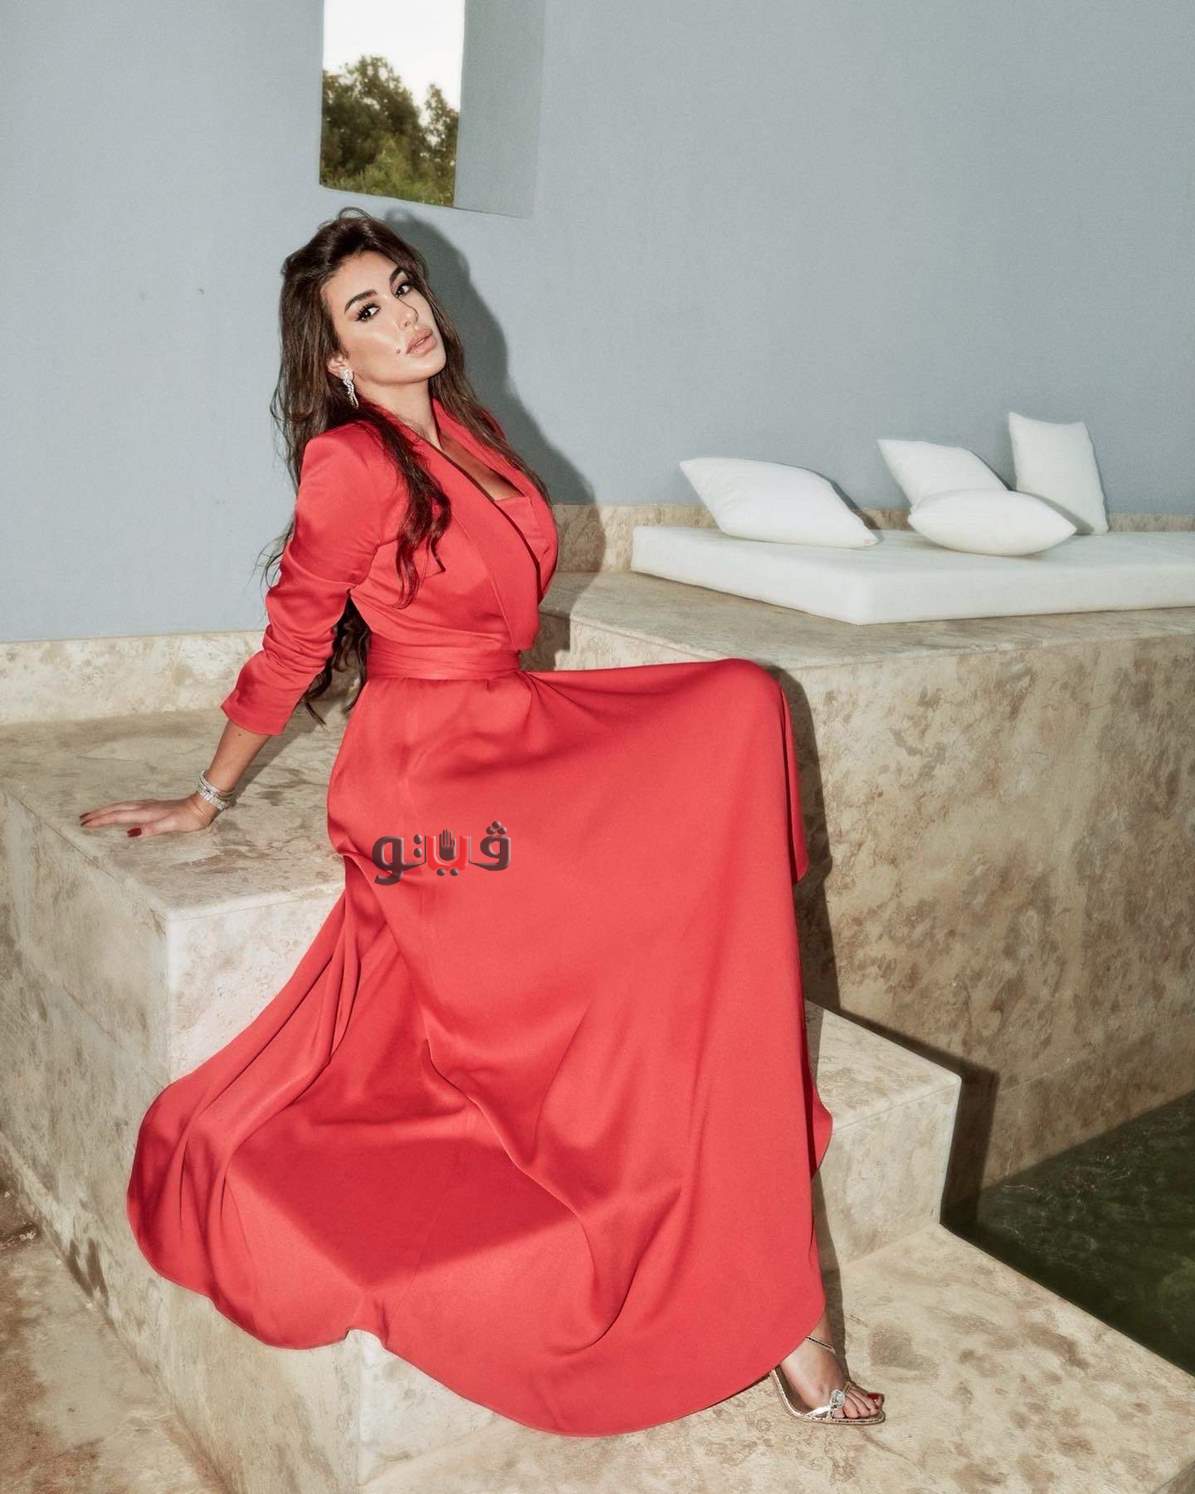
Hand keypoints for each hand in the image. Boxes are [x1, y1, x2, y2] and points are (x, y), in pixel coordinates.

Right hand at [78, 792, 221, 837]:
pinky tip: (119, 811)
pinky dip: (118, 809)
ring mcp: (149, 805)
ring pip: (121, 806)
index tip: (85, 824)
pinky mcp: (154, 805)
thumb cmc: (189, 818)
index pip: (118, 816)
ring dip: (106, 810)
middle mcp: (144, 807)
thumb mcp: (172, 825)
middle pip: (115, 809)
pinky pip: (129, 806)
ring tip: (94, 814)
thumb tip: (131, 834)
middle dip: (98, 814)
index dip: (101, 821)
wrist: (202, 805)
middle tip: (81, 818)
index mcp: (145, 812)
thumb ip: (152, 829)